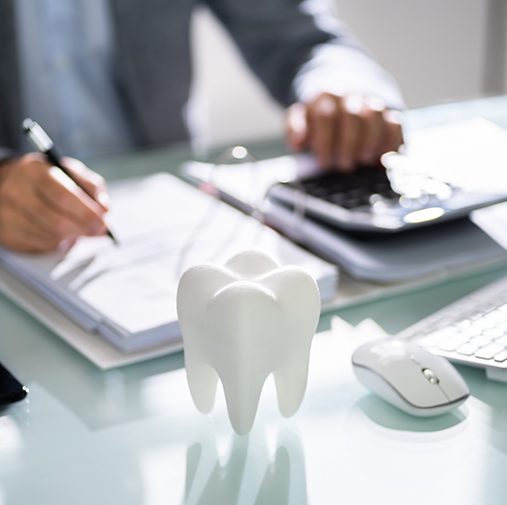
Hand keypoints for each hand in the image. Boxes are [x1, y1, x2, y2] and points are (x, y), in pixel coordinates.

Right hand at [0, 153, 109, 252]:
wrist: (11, 182)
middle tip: (99, 231)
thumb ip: (92, 186)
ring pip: (51, 235)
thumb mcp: (71, 172)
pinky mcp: (7, 231)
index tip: (103, 222)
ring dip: (72, 235)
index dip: (87, 213)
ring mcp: (7, 213)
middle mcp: (16, 190)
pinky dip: (58, 241)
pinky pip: (42, 244)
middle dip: (84, 229)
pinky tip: (59, 232)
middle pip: (58, 221)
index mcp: (35, 171)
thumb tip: (104, 208)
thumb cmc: (48, 178)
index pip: (64, 197)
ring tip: (77, 227)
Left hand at [285, 92, 403, 171]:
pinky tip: (380, 158)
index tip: (324, 162)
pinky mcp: (389, 113)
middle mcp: (350, 96)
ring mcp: (371, 102)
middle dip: (349, 144)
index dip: (325, 142)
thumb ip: (294, 129)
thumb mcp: (299, 120)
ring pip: (376, 116)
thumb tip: (298, 141)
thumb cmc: (318, 118)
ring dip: (370, 142)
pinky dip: (390, 142)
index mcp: (325, 97)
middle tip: (344, 165)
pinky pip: (395, 123)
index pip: (325, 116)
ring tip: (362, 161)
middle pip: (353, 115)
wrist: (341, 97)